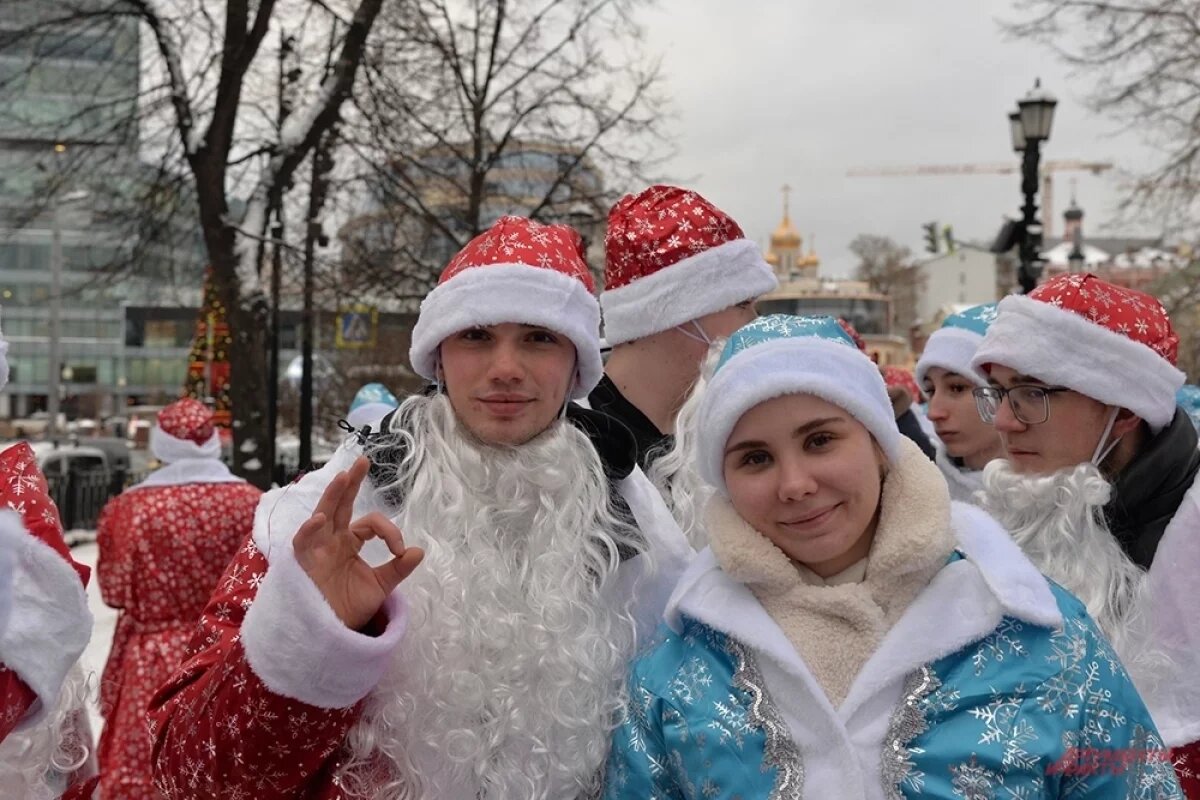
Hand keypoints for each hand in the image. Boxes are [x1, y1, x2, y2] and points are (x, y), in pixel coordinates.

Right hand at [292, 456, 423, 629]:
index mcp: (349, 542)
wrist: (333, 634)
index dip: (389, 531)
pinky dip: (309, 531)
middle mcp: (332, 540)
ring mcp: (317, 549)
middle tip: (363, 461)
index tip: (400, 550)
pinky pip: (303, 543)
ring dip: (333, 496)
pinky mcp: (304, 564)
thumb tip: (419, 550)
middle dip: (350, 483)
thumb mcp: (380, 587)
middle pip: (340, 505)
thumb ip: (398, 568)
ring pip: (322, 515)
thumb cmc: (350, 608)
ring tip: (344, 476)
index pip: (370, 523)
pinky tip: (320, 518)